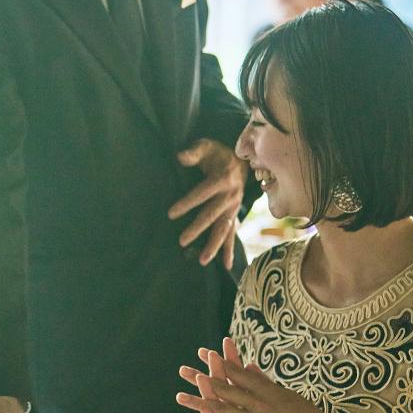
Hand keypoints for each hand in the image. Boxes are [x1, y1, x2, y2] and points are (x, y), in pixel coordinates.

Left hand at [168, 139, 247, 267]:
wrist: (242, 161)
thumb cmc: (218, 154)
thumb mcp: (206, 146)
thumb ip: (193, 152)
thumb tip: (180, 157)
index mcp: (222, 179)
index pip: (202, 194)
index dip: (187, 203)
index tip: (170, 213)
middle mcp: (230, 196)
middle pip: (212, 215)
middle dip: (197, 228)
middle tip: (182, 241)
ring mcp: (234, 208)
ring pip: (224, 229)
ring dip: (214, 246)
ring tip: (203, 261)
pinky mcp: (234, 215)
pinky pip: (232, 234)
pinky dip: (230, 250)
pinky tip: (226, 266)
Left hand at [177, 337, 345, 412]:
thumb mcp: (285, 393)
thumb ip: (264, 382)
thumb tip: (248, 366)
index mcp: (266, 389)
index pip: (238, 372)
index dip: (220, 362)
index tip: (206, 353)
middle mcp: (257, 402)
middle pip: (224, 387)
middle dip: (202, 377)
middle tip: (184, 370)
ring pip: (220, 409)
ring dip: (199, 403)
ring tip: (180, 397)